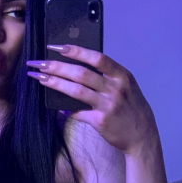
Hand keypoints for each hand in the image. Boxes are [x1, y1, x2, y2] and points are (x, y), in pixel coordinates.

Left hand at [27, 44, 158, 154]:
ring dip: (56, 83)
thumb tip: (78, 68)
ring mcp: (108, 105)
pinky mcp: (100, 121)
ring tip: (40, 78)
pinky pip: (78, 112)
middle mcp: (115, 89)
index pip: (96, 58)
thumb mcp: (126, 87)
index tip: (57, 47)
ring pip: (77, 91)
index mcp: (122, 76)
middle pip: (81, 74)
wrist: (142, 136)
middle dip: (57, 66)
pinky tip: (55, 107)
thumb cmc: (131, 108)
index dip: (76, 51)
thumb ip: (108, 76)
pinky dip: (65, 109)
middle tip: (39, 63)